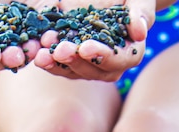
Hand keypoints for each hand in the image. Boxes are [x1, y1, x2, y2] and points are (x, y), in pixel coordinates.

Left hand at [34, 0, 154, 80]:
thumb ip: (142, 12)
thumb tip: (139, 32)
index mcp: (129, 53)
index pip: (117, 59)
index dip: (101, 56)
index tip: (85, 47)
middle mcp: (110, 66)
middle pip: (92, 70)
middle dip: (74, 60)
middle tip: (59, 49)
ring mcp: (90, 67)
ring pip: (73, 71)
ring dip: (56, 64)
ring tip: (42, 54)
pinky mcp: (73, 62)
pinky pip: (60, 66)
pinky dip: (48, 60)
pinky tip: (37, 52)